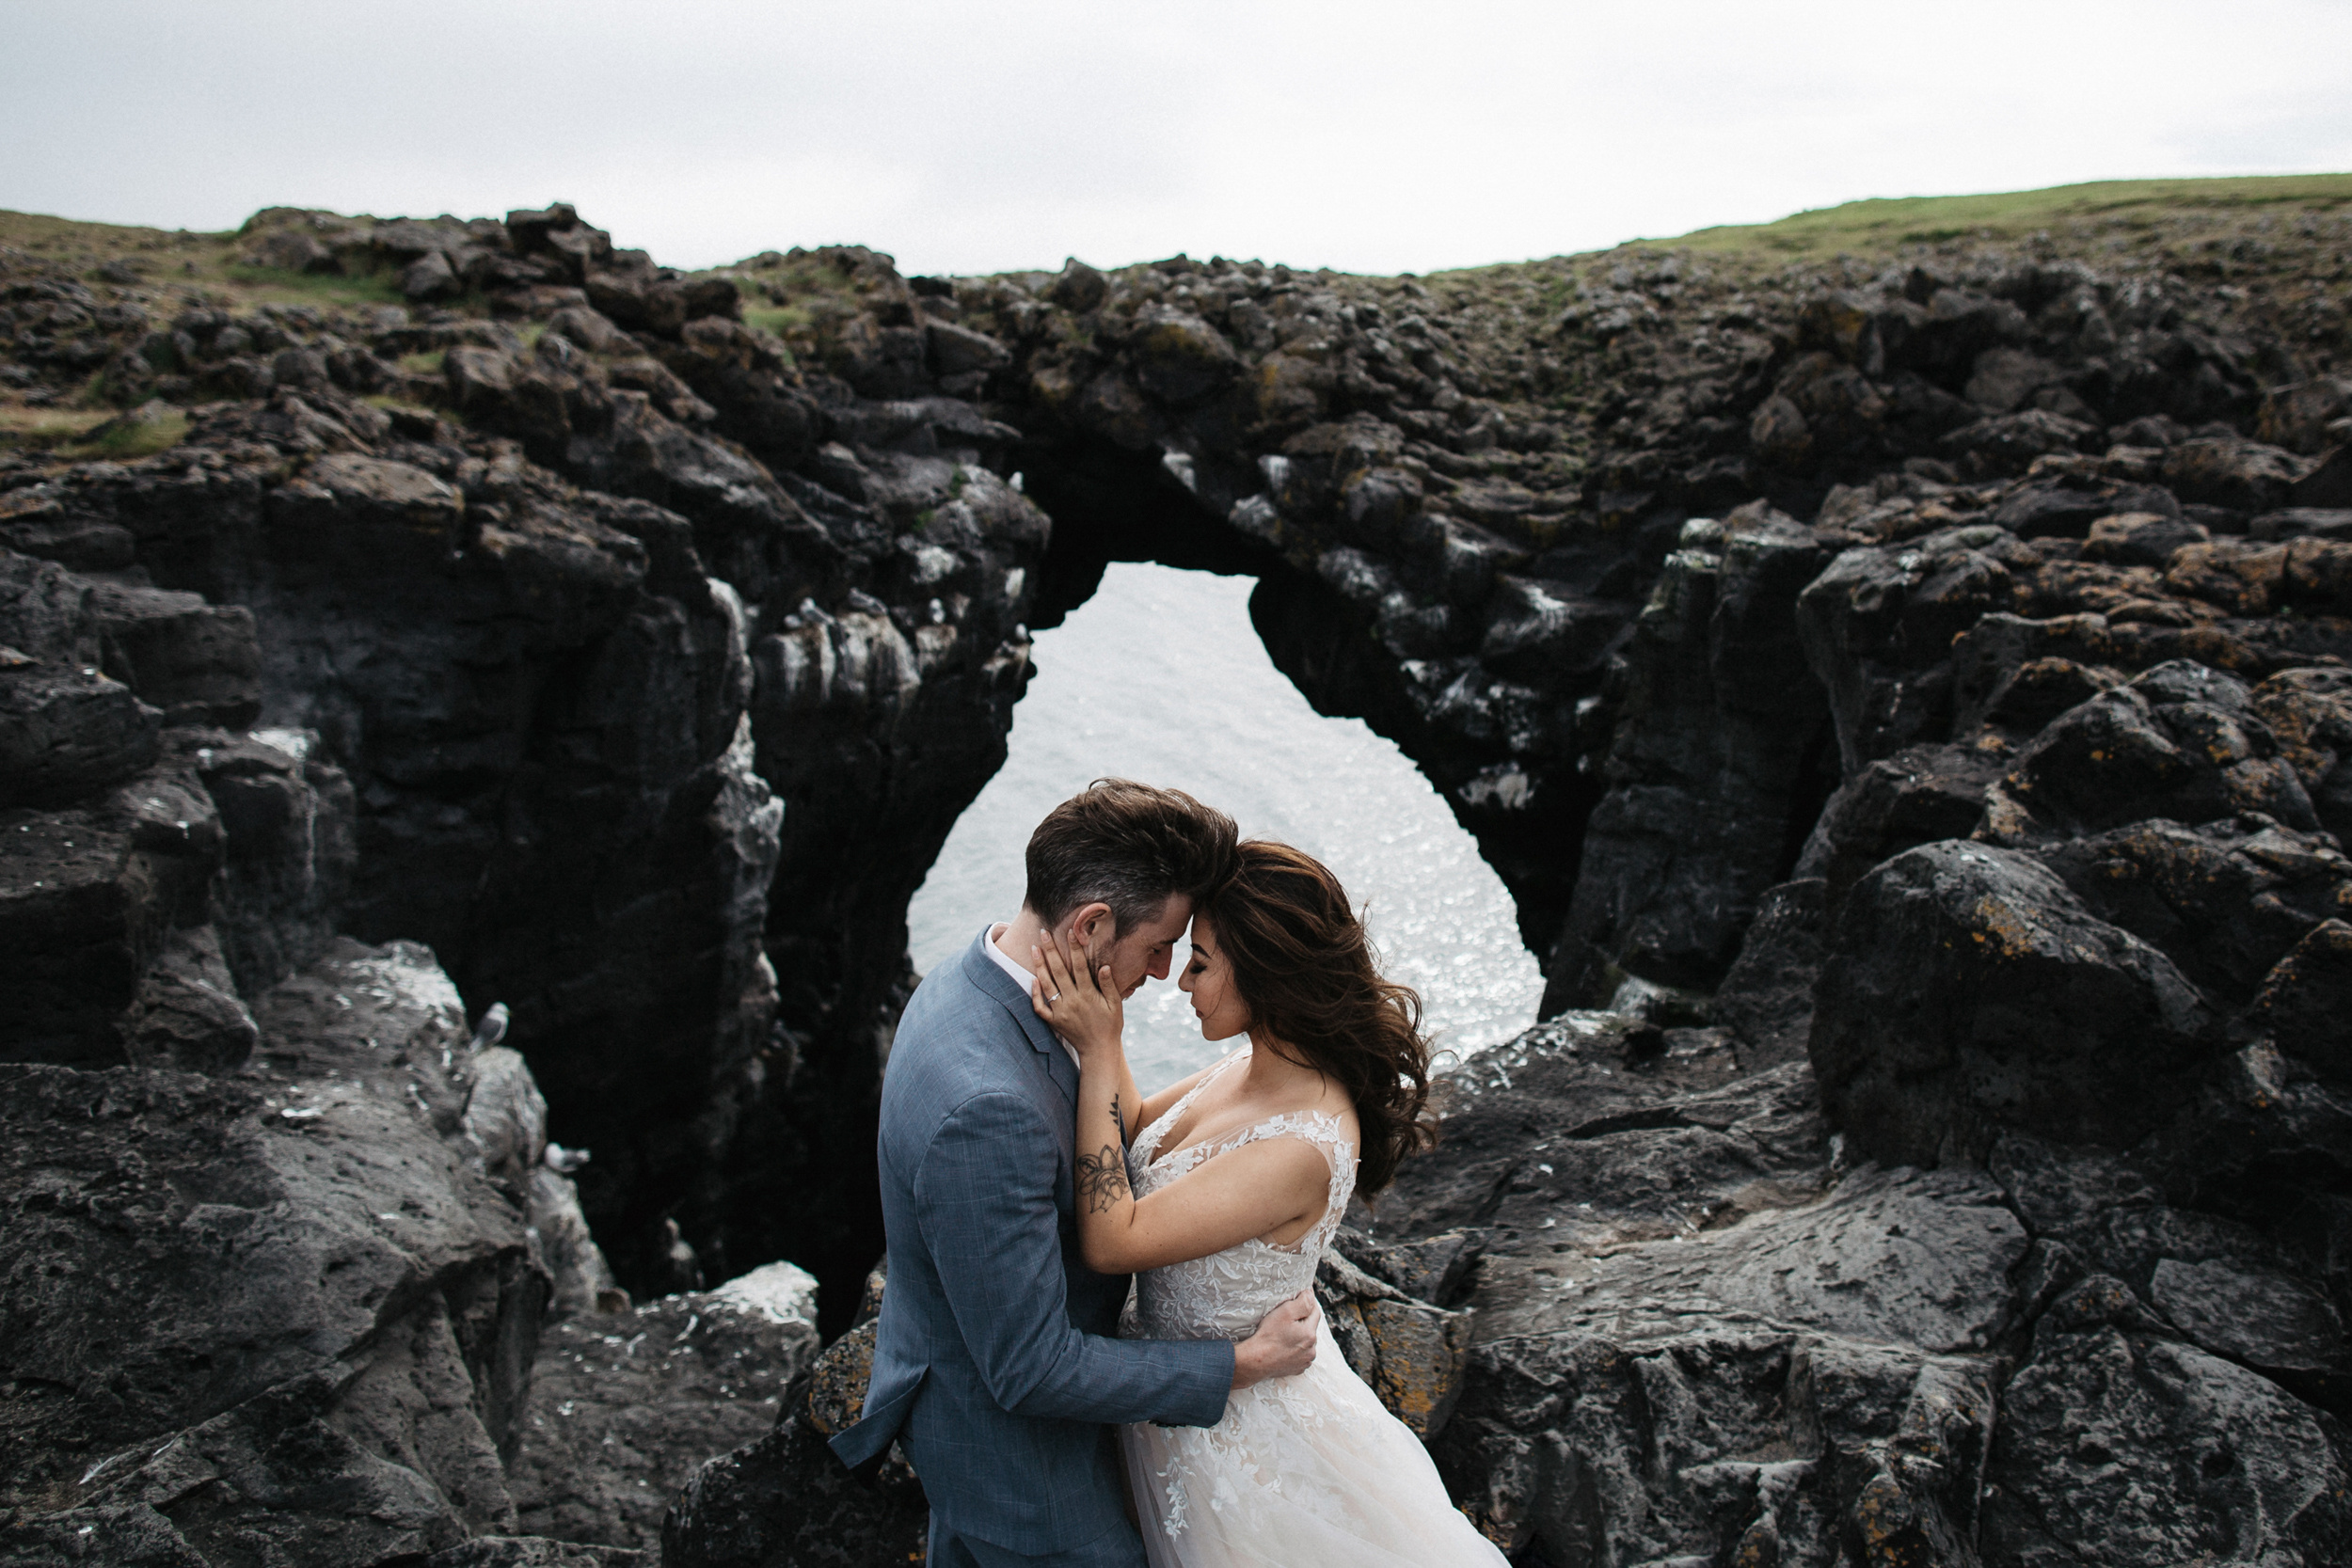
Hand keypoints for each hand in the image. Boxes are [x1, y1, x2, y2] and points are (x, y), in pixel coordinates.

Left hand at [1031, 928, 1121, 1060]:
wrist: (1099, 1050)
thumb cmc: (1110, 1026)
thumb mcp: (1115, 1005)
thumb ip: (1108, 985)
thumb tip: (1104, 966)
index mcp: (1088, 995)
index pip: (1079, 966)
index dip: (1075, 948)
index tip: (1071, 932)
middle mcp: (1072, 1001)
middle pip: (1059, 971)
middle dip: (1051, 950)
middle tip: (1043, 933)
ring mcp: (1060, 1011)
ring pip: (1046, 985)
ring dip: (1039, 966)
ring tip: (1034, 949)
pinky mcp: (1053, 1021)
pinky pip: (1040, 1006)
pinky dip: (1035, 993)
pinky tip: (1033, 979)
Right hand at [1231, 1289, 1318, 1388]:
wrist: (1256, 1361)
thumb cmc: (1268, 1335)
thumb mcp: (1285, 1312)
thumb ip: (1302, 1302)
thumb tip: (1311, 1295)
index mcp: (1310, 1335)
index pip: (1315, 1312)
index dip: (1308, 1302)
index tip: (1301, 1296)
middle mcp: (1311, 1350)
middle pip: (1311, 1328)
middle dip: (1303, 1320)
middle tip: (1288, 1317)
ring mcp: (1305, 1361)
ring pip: (1306, 1342)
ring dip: (1300, 1336)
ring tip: (1284, 1333)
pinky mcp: (1298, 1369)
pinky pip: (1300, 1354)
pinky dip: (1295, 1349)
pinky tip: (1284, 1346)